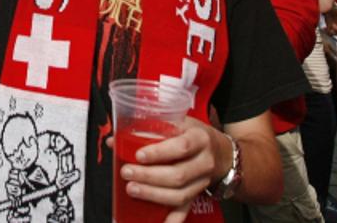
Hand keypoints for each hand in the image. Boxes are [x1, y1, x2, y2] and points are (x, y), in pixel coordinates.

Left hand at [114, 118, 228, 221]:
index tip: (138, 155)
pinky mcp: (197, 196)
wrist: (222, 152)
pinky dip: (172, 220)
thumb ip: (148, 129)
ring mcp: (202, 182)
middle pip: (178, 175)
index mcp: (199, 138)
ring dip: (153, 195)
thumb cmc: (193, 135)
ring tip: (132, 189)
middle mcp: (204, 162)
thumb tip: (114, 140)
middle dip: (149, 177)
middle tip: (127, 172)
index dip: (159, 153)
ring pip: (180, 195)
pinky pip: (185, 210)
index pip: (181, 147)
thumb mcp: (178, 123)